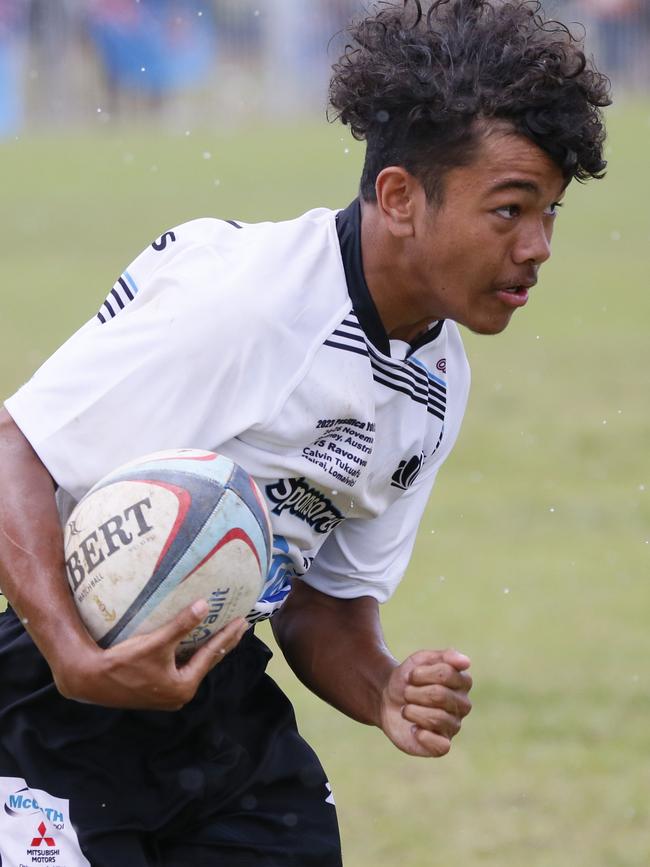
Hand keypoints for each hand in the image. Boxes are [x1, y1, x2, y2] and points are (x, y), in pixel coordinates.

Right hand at [52, 600, 247, 710]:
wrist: (92, 681)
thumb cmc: (124, 663)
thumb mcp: (156, 643)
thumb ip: (181, 625)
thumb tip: (204, 606)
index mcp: (184, 685)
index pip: (211, 655)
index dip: (227, 636)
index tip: (242, 622)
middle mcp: (180, 693)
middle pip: (207, 662)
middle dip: (224, 643)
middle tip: (241, 626)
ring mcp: (168, 693)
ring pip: (195, 665)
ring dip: (208, 648)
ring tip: (223, 633)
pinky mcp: (157, 689)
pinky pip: (183, 667)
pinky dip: (192, 653)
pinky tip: (194, 643)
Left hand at [379, 648, 471, 756]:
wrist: (387, 699)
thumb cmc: (408, 679)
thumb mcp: (420, 660)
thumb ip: (444, 657)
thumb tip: (466, 662)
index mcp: (462, 682)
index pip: (446, 673)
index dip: (421, 674)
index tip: (412, 676)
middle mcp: (463, 705)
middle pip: (439, 695)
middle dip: (413, 692)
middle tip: (407, 693)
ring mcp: (454, 725)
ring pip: (436, 718)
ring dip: (412, 711)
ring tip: (407, 709)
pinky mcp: (442, 745)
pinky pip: (441, 746)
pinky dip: (422, 735)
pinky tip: (414, 729)